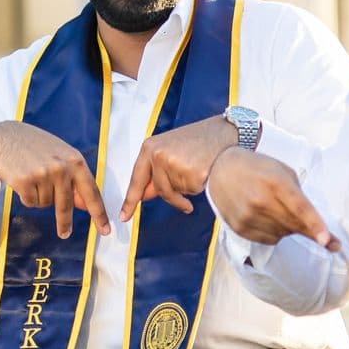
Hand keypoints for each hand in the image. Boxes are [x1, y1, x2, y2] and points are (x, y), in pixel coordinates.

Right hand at [0, 121, 110, 239]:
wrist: (4, 137)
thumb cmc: (35, 147)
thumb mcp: (61, 156)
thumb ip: (74, 179)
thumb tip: (86, 205)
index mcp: (75, 160)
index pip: (91, 192)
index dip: (99, 213)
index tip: (105, 229)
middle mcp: (61, 167)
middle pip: (67, 205)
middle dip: (65, 222)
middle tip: (64, 234)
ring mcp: (43, 174)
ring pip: (46, 204)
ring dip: (39, 197)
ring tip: (32, 178)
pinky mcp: (24, 181)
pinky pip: (31, 202)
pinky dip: (26, 197)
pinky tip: (22, 180)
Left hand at [120, 115, 241, 219]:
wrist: (224, 132)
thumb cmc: (199, 140)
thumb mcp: (170, 150)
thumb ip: (156, 171)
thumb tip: (144, 195)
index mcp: (150, 147)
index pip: (137, 179)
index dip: (130, 200)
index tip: (124, 216)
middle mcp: (158, 155)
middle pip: (160, 190)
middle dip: (173, 198)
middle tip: (186, 205)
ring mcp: (173, 164)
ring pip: (175, 193)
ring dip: (187, 190)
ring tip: (199, 174)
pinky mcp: (191, 174)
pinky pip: (191, 192)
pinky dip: (199, 187)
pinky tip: (205, 172)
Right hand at [204, 148, 334, 247]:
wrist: (221, 170)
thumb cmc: (258, 168)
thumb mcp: (282, 171)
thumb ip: (298, 195)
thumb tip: (311, 224)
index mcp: (276, 182)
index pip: (300, 208)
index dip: (315, 225)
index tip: (327, 241)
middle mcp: (261, 201)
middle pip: (294, 225)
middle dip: (310, 230)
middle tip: (324, 235)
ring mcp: (248, 217)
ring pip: (283, 235)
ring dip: (288, 228)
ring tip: (275, 209)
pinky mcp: (240, 228)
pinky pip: (269, 240)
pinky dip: (274, 233)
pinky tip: (266, 217)